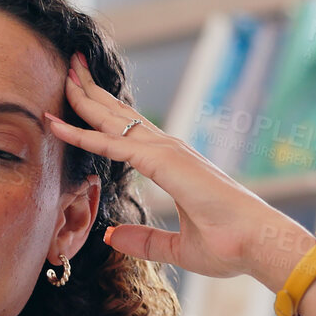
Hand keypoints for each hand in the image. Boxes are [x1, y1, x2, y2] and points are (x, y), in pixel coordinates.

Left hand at [44, 52, 315, 287]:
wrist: (259, 245)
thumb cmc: (229, 245)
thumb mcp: (175, 249)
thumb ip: (143, 241)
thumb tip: (110, 236)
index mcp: (172, 164)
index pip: (127, 132)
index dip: (101, 114)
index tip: (79, 95)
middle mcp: (168, 150)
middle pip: (119, 114)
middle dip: (91, 90)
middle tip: (69, 66)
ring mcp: (167, 152)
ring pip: (112, 120)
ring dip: (84, 98)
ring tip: (64, 71)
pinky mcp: (164, 163)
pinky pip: (113, 146)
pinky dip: (82, 135)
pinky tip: (57, 125)